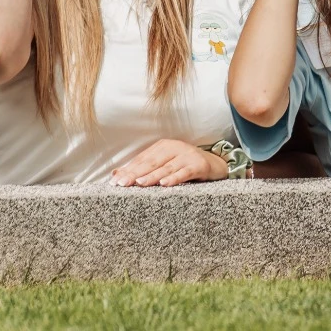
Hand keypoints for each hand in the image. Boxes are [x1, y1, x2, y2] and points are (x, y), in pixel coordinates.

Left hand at [111, 138, 227, 186]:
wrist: (215, 164)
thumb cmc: (185, 165)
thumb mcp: (164, 164)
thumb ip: (142, 168)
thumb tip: (115, 173)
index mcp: (162, 146)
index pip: (142, 159)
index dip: (128, 170)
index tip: (115, 181)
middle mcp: (173, 148)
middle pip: (151, 163)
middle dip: (135, 174)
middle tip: (122, 184)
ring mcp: (186, 155)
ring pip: (166, 168)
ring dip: (152, 176)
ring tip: (139, 183)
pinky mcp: (198, 165)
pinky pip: (184, 173)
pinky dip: (174, 178)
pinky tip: (164, 184)